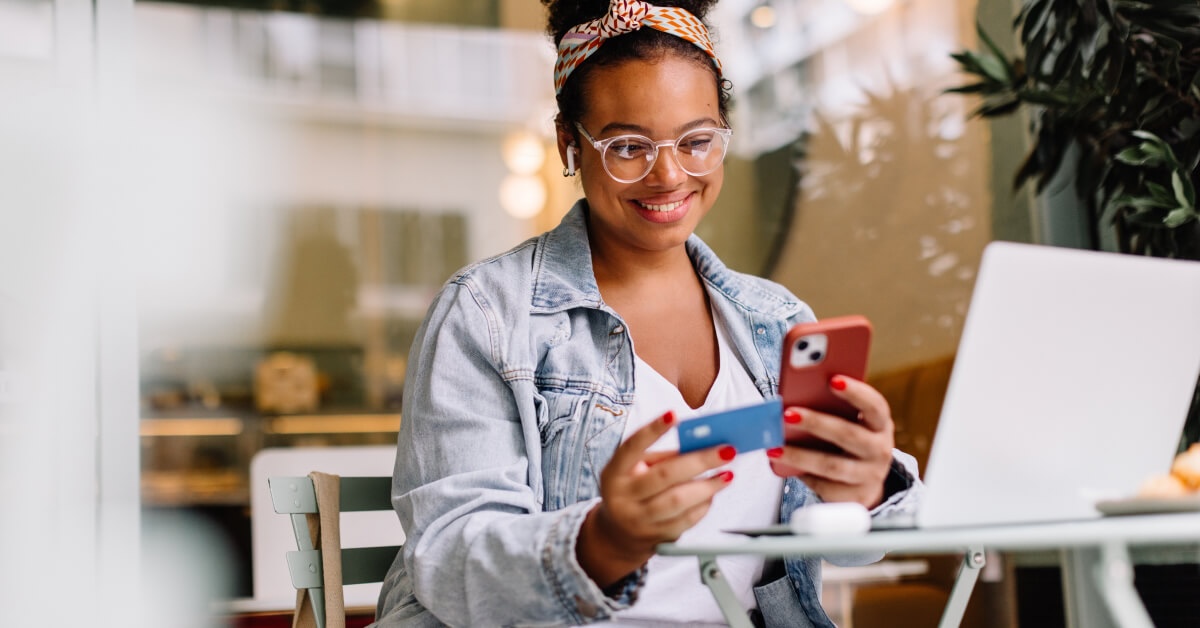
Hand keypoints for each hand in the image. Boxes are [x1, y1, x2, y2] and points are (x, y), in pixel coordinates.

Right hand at [577, 410, 735, 587]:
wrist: (619, 534)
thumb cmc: (634, 490)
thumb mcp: (636, 470)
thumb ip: (663, 457)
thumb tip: (701, 444)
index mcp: (614, 473)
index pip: (631, 447)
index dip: (652, 431)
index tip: (674, 415)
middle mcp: (622, 497)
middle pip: (664, 476)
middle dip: (700, 461)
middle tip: (726, 450)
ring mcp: (639, 520)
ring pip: (678, 501)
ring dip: (708, 486)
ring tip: (727, 474)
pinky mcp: (657, 537)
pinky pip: (686, 520)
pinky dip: (704, 505)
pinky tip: (712, 494)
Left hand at [768, 376, 894, 508]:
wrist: (864, 484)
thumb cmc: (850, 441)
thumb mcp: (851, 423)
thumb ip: (833, 409)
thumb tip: (796, 398)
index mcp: (880, 424)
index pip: (874, 405)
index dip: (856, 392)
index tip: (833, 379)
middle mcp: (880, 450)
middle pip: (848, 435)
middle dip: (816, 422)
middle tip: (787, 413)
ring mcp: (868, 476)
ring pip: (831, 465)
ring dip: (799, 455)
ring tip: (774, 446)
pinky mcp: (852, 497)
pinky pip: (822, 485)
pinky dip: (800, 473)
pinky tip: (781, 463)